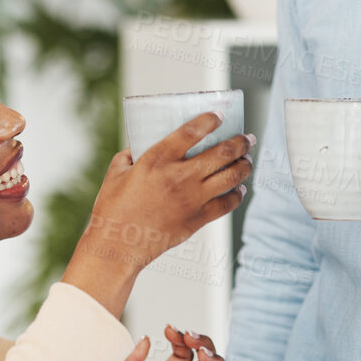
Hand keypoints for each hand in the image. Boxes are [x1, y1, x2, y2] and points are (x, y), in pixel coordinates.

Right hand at [82, 113, 253, 271]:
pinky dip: (237, 195)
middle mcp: (179, 176)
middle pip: (222, 152)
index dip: (210, 120)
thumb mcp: (116, 172)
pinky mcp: (197, 219)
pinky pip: (227, 204)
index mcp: (157, 159)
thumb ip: (130, 154)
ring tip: (247, 160)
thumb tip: (140, 145)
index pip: (191, 131)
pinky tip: (239, 189)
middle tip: (246, 139)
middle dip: (240, 143)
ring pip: (231, 177)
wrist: (117, 245)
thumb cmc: (113, 209)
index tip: (219, 116)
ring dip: (244, 165)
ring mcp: (191, 199)